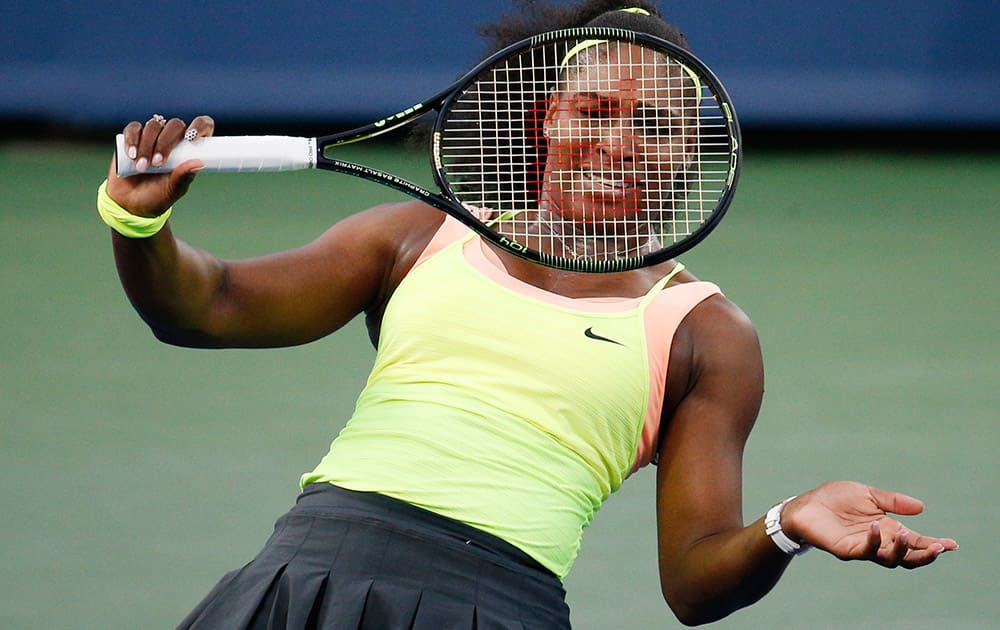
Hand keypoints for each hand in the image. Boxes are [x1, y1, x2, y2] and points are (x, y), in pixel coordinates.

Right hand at [106, 114, 215, 216]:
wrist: (131, 203)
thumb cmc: (157, 196)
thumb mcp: (173, 190)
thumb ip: (183, 177)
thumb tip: (198, 163)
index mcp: (190, 150)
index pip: (202, 126)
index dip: (200, 126)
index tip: (191, 138)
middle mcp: (173, 139)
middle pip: (175, 125)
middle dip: (165, 143)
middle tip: (157, 163)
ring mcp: (153, 136)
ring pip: (154, 126)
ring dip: (147, 145)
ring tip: (142, 167)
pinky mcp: (134, 136)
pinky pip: (134, 129)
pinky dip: (132, 139)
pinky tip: (132, 155)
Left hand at [781, 481, 957, 568]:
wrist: (805, 505)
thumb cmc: (834, 499)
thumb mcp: (868, 494)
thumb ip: (893, 501)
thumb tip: (921, 507)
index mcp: (888, 528)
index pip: (915, 541)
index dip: (934, 544)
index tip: (952, 544)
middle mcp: (879, 541)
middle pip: (908, 556)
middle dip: (925, 554)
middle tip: (939, 548)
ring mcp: (864, 547)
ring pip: (890, 559)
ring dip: (902, 550)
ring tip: (908, 535)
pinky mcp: (847, 549)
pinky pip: (865, 551)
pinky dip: (874, 540)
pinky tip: (876, 526)